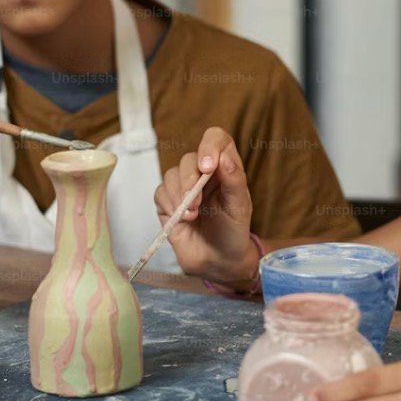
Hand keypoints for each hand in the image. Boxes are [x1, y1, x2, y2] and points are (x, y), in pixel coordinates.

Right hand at [153, 126, 254, 284]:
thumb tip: (224, 157)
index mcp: (224, 167)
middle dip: (190, 179)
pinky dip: (169, 204)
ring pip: (171, 174)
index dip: (209, 145)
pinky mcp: (167, 202)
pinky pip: (160, 192)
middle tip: (196, 202)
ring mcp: (183, 186)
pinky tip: (181, 219)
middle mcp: (202, 173)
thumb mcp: (240, 207)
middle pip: (188, 159)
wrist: (218, 261)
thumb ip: (235, 180)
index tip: (208, 166)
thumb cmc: (233, 231)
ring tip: (191, 216)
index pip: (215, 139)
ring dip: (179, 194)